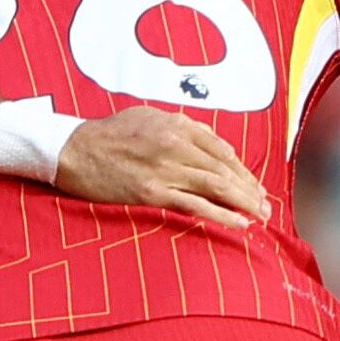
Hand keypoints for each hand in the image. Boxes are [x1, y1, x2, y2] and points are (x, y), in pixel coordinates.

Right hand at [54, 106, 269, 229]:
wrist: (72, 150)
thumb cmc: (106, 134)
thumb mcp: (147, 116)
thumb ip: (179, 126)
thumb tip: (208, 141)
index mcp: (177, 125)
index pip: (222, 150)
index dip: (243, 170)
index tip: (254, 185)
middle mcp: (177, 145)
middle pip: (225, 169)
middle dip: (250, 189)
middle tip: (267, 206)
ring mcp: (166, 170)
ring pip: (216, 187)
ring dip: (244, 203)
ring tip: (260, 217)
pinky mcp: (153, 193)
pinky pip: (195, 205)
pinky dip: (221, 215)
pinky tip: (239, 224)